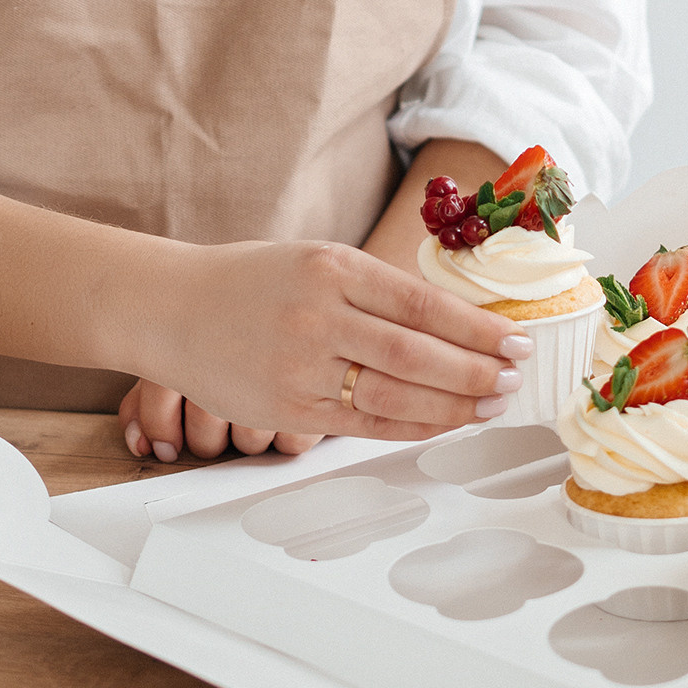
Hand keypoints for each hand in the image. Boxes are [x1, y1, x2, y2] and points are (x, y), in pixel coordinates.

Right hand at [118, 239, 527, 456]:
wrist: (172, 308)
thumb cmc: (253, 282)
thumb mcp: (316, 260)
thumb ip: (376, 289)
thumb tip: (457, 322)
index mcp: (332, 267)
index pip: (423, 303)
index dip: (477, 329)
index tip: (514, 340)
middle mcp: (318, 316)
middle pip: (418, 354)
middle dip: (476, 370)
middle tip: (513, 377)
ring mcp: (301, 367)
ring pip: (397, 396)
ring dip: (453, 405)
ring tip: (489, 403)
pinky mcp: (288, 409)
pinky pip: (364, 426)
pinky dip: (412, 427)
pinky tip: (444, 423)